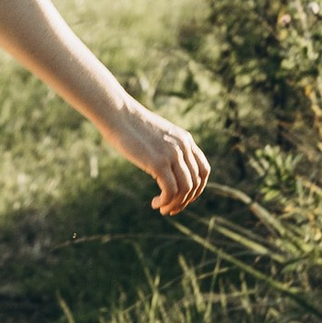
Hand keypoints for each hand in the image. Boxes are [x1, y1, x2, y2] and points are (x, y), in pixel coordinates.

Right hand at [103, 98, 208, 215]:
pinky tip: (155, 203)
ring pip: (185, 189)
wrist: (117, 113)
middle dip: (185, 201)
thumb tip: (167, 167)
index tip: (183, 199)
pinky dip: (165, 202)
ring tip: (162, 208)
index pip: (204, 171)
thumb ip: (167, 147)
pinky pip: (170, 191)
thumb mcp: (157, 134)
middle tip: (170, 209)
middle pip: (196, 183)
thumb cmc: (131, 125)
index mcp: (185, 140)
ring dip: (175, 204)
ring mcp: (172, 154)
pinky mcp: (158, 162)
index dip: (197, 190)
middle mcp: (183, 146)